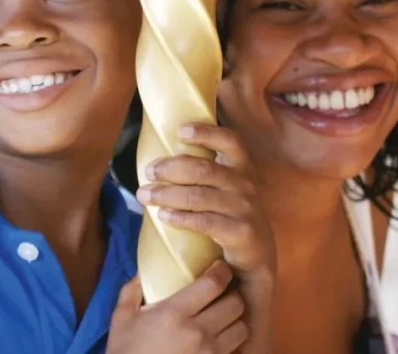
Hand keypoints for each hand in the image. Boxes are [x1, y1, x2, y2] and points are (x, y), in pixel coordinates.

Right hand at [107, 260, 248, 353]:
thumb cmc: (126, 353)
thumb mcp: (121, 320)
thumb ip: (131, 291)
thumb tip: (142, 272)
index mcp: (174, 313)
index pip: (213, 284)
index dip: (222, 272)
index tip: (220, 268)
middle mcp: (196, 333)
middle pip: (235, 304)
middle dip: (232, 296)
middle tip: (223, 295)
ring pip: (242, 329)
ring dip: (235, 322)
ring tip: (224, 320)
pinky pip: (235, 351)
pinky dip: (232, 345)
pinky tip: (219, 342)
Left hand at [136, 123, 275, 352]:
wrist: (254, 267)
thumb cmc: (227, 223)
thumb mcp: (220, 194)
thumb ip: (199, 176)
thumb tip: (156, 162)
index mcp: (241, 170)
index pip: (230, 141)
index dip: (207, 132)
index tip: (180, 130)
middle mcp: (247, 186)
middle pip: (205, 168)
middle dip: (172, 167)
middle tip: (147, 171)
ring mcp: (247, 210)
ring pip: (201, 195)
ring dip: (168, 194)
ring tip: (144, 195)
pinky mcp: (243, 234)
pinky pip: (207, 222)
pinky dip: (182, 218)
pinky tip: (163, 218)